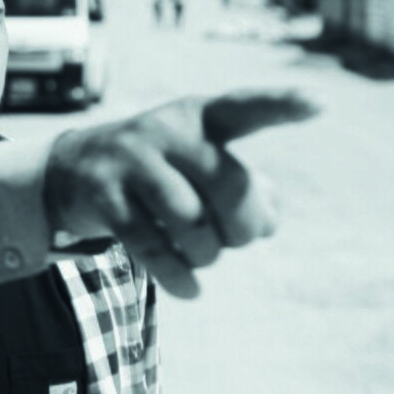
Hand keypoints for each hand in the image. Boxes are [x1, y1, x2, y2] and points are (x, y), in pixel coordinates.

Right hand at [44, 89, 319, 298]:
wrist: (71, 170)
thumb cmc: (158, 170)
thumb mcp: (198, 166)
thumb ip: (244, 188)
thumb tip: (269, 219)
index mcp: (199, 117)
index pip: (244, 108)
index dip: (281, 106)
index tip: (322, 103)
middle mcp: (165, 131)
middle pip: (227, 184)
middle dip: (243, 226)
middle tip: (238, 240)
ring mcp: (130, 160)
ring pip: (190, 222)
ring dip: (207, 253)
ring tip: (203, 255)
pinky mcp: (104, 196)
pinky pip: (150, 246)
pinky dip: (177, 276)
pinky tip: (190, 289)